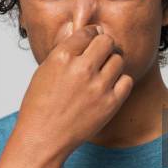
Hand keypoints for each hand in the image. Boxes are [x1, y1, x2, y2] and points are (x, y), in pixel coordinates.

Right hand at [14, 24, 133, 156]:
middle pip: (107, 42)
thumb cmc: (40, 105)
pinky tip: (109, 86)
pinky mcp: (110, 103)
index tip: (92, 39)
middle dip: (103, 46)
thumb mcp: (45, 70)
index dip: (90, 34)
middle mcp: (81, 69)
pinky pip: (127, 80)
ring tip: (102, 73)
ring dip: (112, 63)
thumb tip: (81, 30)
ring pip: (118, 59)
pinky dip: (120, 81)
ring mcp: (98, 86)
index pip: (87, 32)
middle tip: (100, 54)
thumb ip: (64, 49)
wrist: (43, 138)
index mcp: (62, 57)